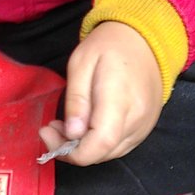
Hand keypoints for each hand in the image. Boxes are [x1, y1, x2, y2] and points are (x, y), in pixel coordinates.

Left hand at [38, 21, 163, 165]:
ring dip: (84, 148)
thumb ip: (76, 100)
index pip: (99, 143)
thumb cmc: (110, 46)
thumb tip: (72, 133)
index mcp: (120, 100)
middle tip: (52, 128)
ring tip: (67, 126)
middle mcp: (137, 119)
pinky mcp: (144, 130)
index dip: (72, 151)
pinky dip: (98, 145)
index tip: (49, 134)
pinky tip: (86, 128)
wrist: (145, 39)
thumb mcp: (81, 63)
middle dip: (71, 149)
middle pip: (101, 153)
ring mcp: (143, 127)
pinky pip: (118, 148)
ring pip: (108, 154)